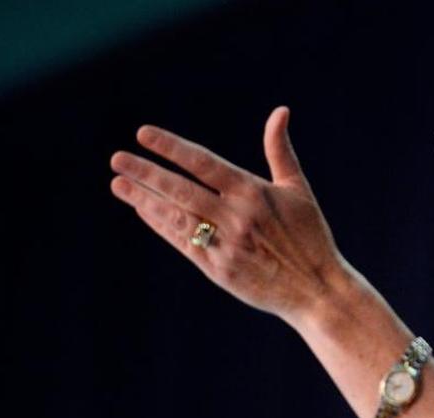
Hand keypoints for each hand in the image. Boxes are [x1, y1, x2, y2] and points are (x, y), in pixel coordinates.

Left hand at [109, 106, 346, 318]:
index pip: (204, 163)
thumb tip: (280, 111)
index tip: (143, 134)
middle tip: (117, 158)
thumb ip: (280, 151)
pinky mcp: (218, 270)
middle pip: (182, 189)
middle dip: (146, 173)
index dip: (171, 148)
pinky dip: (161, 225)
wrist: (317, 289)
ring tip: (119, 183)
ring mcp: (225, 244)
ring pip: (176, 216)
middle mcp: (236, 217)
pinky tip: (143, 209)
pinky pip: (182, 242)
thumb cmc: (310, 236)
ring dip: (145, 199)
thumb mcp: (298, 190)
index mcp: (254, 193)